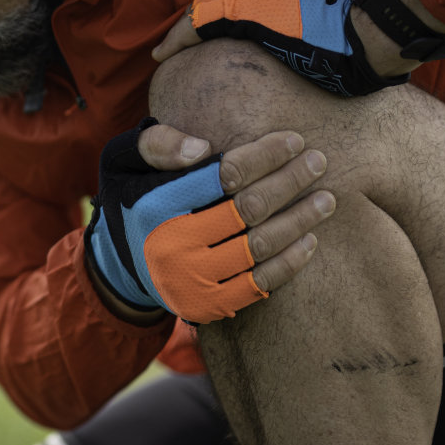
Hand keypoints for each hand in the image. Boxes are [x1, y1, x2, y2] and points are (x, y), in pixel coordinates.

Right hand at [85, 119, 334, 323]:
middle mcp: (173, 243)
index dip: (265, 155)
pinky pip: (259, 284)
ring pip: (260, 246)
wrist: (117, 268)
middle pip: (249, 208)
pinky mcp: (207, 304)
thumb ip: (157, 144)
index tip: (294, 140)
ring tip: (327, 199)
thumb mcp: (124, 161)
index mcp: (156, 202)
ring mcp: (192, 278)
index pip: (225, 174)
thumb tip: (202, 148)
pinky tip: (310, 240)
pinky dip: (289, 263)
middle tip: (319, 161)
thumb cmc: (132, 200)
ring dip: (300, 221)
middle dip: (290, 181)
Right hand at [152, 0, 444, 96]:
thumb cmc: (330, 57)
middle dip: (191, 26)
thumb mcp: (272, 56)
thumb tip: (206, 42)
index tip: (160, 56)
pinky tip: (240, 32)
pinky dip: (241, 13)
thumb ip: (233, 40)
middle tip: (175, 49)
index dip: (175, 38)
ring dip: (217, 20)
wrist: (377, 37)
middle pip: (213, 4)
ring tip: (203, 43)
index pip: (198, 16)